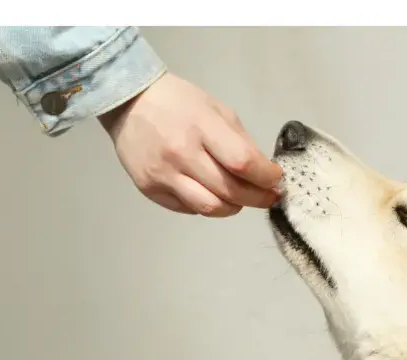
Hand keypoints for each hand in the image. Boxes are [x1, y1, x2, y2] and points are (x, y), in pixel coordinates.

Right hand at [98, 73, 281, 216]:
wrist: (129, 103)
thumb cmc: (179, 103)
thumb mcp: (216, 110)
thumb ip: (241, 142)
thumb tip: (264, 172)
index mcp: (201, 126)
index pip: (243, 162)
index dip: (266, 177)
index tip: (277, 181)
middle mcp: (181, 153)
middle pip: (230, 191)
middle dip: (258, 198)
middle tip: (269, 197)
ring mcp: (163, 175)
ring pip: (211, 208)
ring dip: (234, 207)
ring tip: (240, 199)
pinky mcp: (149, 189)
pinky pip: (189, 209)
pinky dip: (207, 206)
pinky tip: (211, 193)